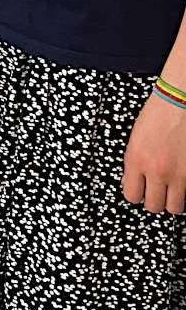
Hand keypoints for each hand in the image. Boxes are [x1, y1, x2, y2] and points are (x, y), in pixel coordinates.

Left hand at [123, 92, 185, 212]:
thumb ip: (132, 164)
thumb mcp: (135, 139)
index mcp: (136, 159)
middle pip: (153, 206)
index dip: (136, 194)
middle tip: (156, 189)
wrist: (179, 102)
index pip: (131, 196)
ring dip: (172, 200)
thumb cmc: (156, 116)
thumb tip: (129, 183)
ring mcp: (178, 172)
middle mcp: (157, 169)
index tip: (140, 188)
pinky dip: (185, 190)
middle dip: (154, 200)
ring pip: (174, 207)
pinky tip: (181, 178)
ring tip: (171, 187)